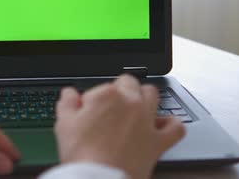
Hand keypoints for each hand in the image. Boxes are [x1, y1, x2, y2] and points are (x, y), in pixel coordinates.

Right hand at [54, 75, 185, 178]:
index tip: (88, 111)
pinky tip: (161, 124)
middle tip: (109, 107)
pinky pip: (175, 126)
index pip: (101, 87)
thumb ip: (67, 103)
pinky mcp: (158, 141)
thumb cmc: (82, 154)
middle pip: (129, 83)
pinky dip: (170, 123)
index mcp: (107, 95)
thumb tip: (70, 93)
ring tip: (134, 108)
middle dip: (120, 89)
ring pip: (153, 94)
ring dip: (144, 97)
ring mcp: (147, 121)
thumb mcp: (63, 124)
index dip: (93, 99)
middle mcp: (131, 103)